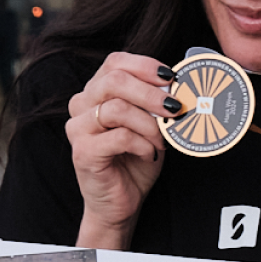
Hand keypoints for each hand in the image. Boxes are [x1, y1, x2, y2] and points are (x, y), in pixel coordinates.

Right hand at [66, 52, 180, 247]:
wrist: (122, 200)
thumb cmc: (137, 157)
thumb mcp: (152, 123)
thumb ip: (158, 102)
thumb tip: (182, 84)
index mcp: (97, 91)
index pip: (115, 62)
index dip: (145, 65)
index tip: (171, 78)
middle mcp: (82, 104)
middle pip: (114, 80)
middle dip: (151, 93)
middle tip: (175, 107)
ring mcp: (78, 128)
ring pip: (117, 108)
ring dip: (150, 125)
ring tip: (161, 140)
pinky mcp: (83, 152)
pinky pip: (120, 137)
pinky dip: (143, 145)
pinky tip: (150, 154)